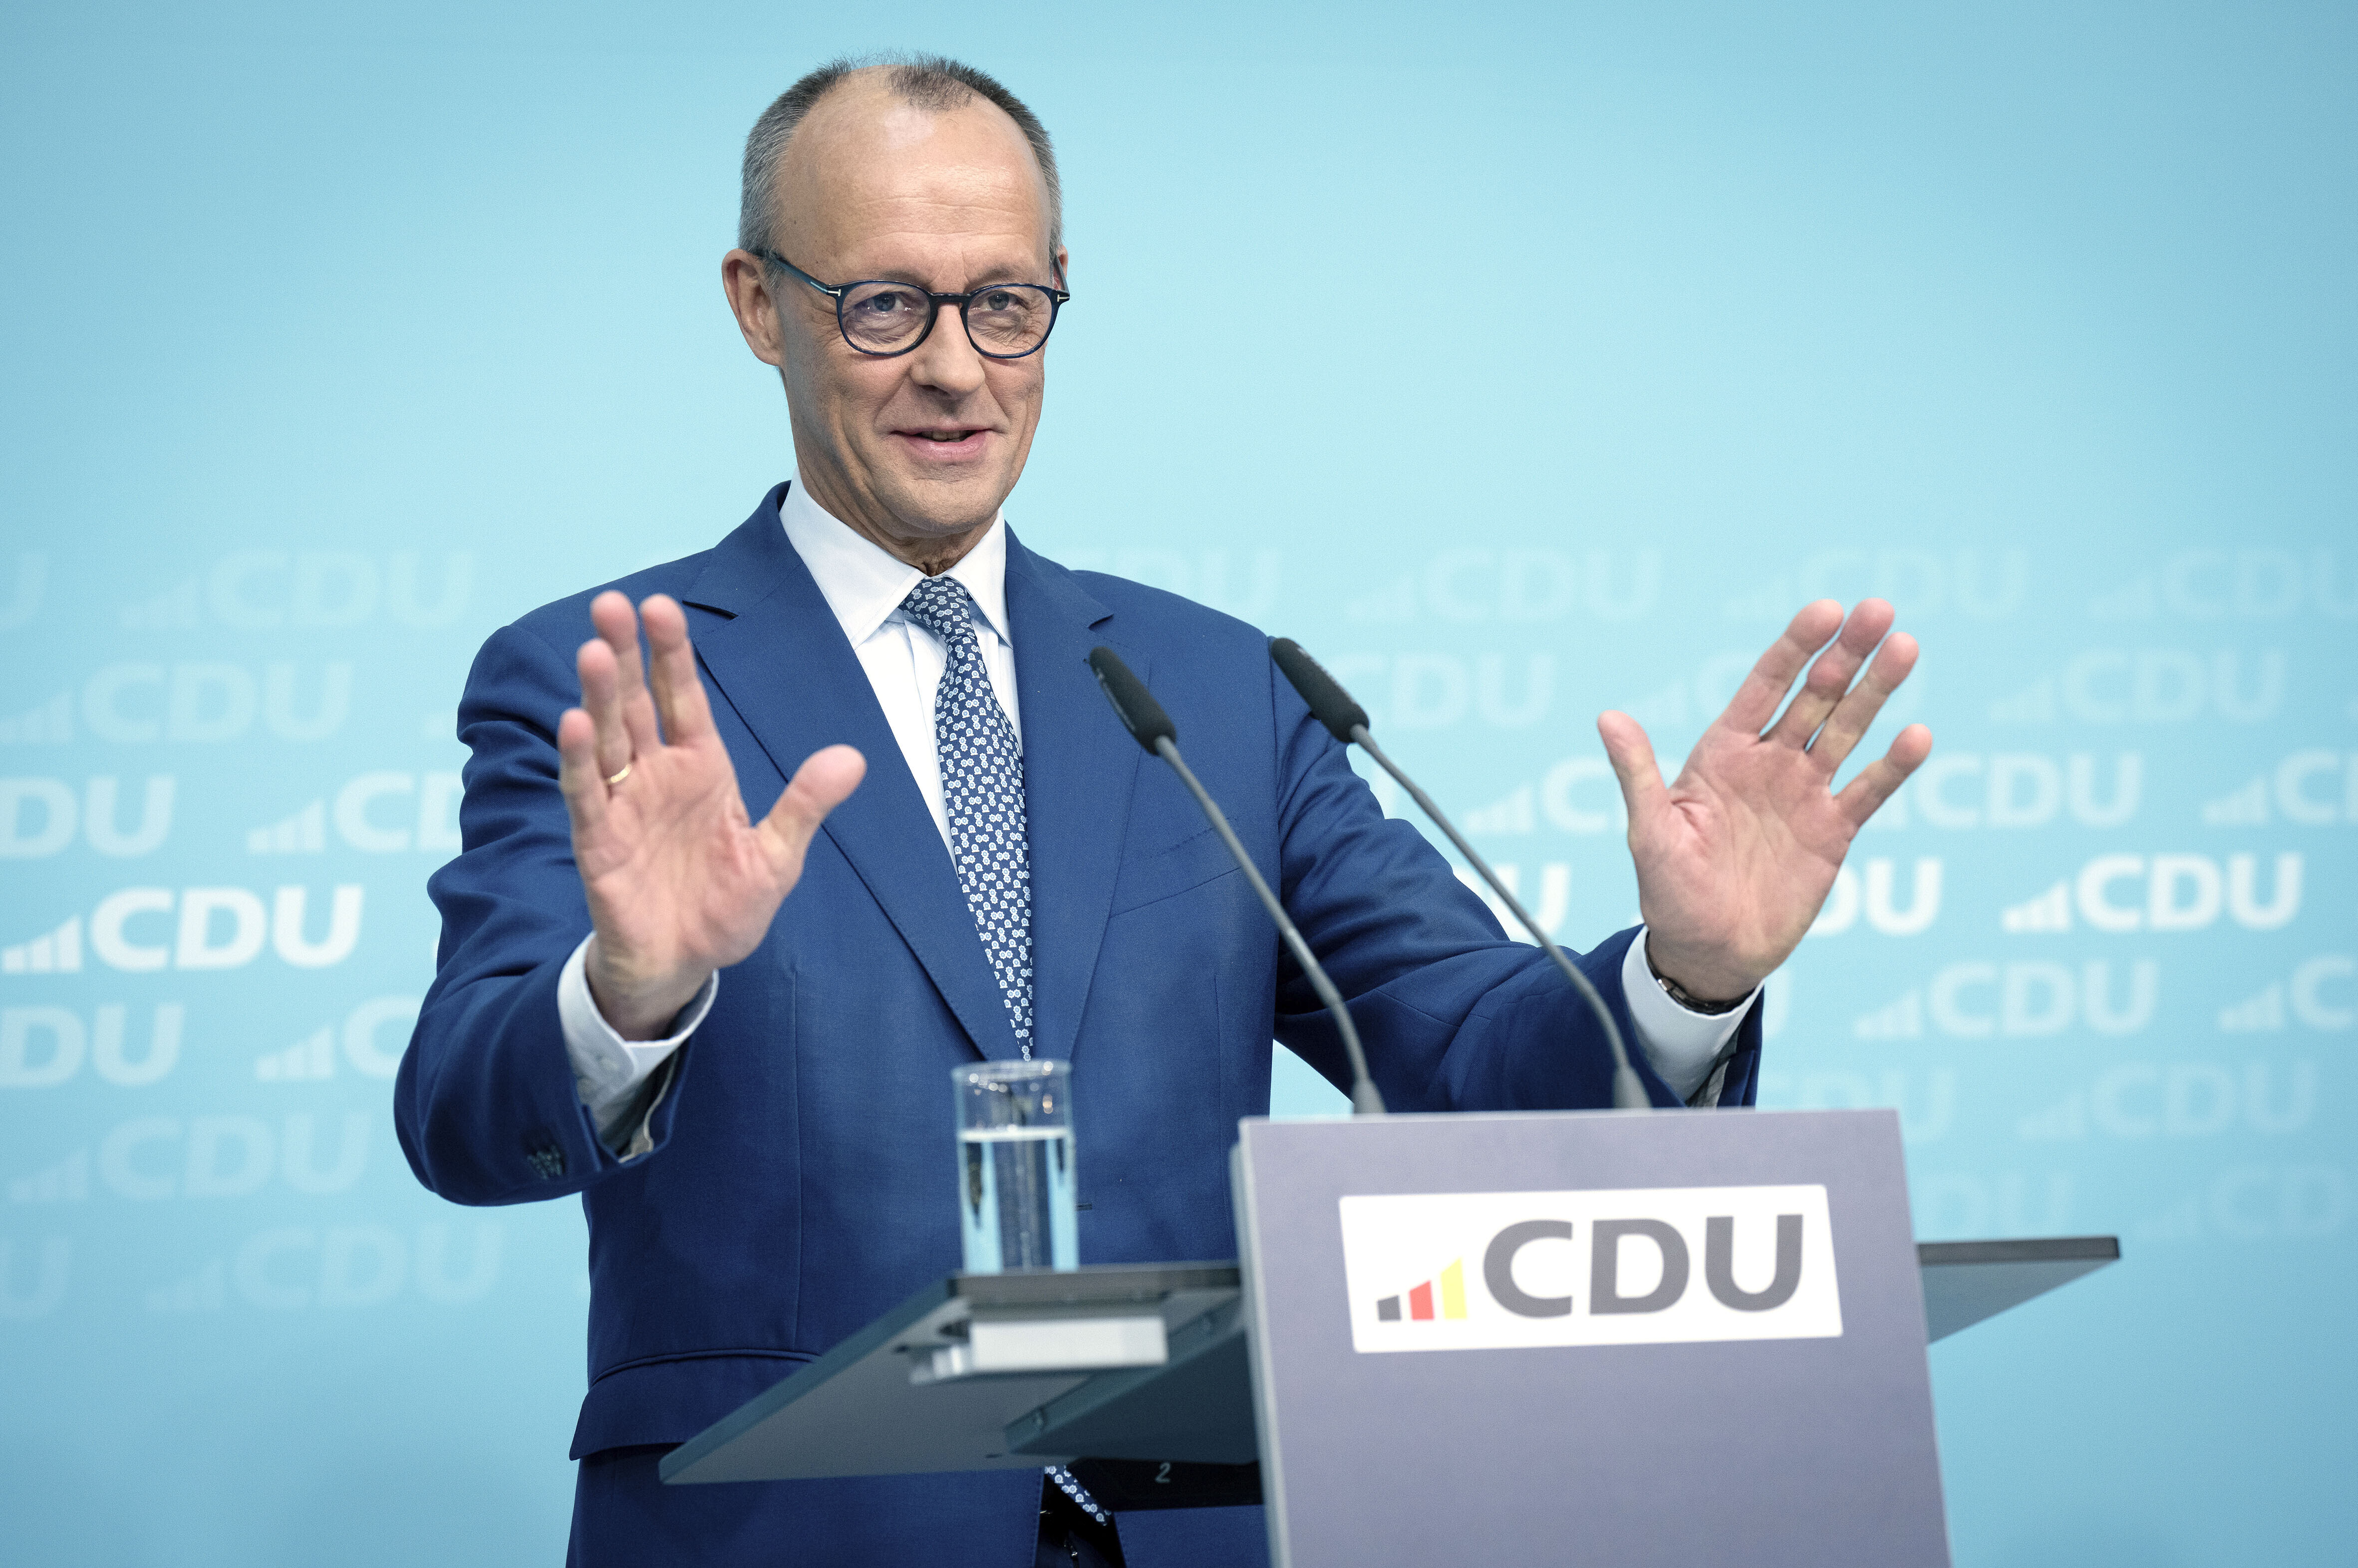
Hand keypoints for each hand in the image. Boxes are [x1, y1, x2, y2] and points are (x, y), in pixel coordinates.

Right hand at [556, 591, 864, 1038]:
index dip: (671, 653)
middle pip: (636, 703)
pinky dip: (577, 758)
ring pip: (607, 738)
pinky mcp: (598, 840)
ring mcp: (623, 804)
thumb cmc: (727, 908)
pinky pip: (586, 793)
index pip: (683, 697)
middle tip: (612, 603)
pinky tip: (573, 722)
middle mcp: (656, 775)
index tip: (660, 606)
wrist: (684, 965)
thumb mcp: (777, 858)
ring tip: (593, 650)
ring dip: (598, 695)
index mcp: (701, 767)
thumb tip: (853, 758)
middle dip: (625, 654)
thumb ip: (806, 806)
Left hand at [1597, 599, 1930, 1000]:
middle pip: (1815, 696)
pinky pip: (1868, 790)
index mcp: (1724, 753)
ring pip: (1847, 730)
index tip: (1825, 611)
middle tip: (1879, 611)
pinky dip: (1893, 765)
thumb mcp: (1650, 832)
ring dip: (1876, 691)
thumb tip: (1609, 718)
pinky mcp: (1833, 831)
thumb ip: (1638, 774)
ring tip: (1905, 647)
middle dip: (1846, 654)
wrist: (1706, 950)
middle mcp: (1769, 763)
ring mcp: (1805, 793)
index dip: (1795, 648)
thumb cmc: (1668, 890)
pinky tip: (1917, 735)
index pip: (1765, 686)